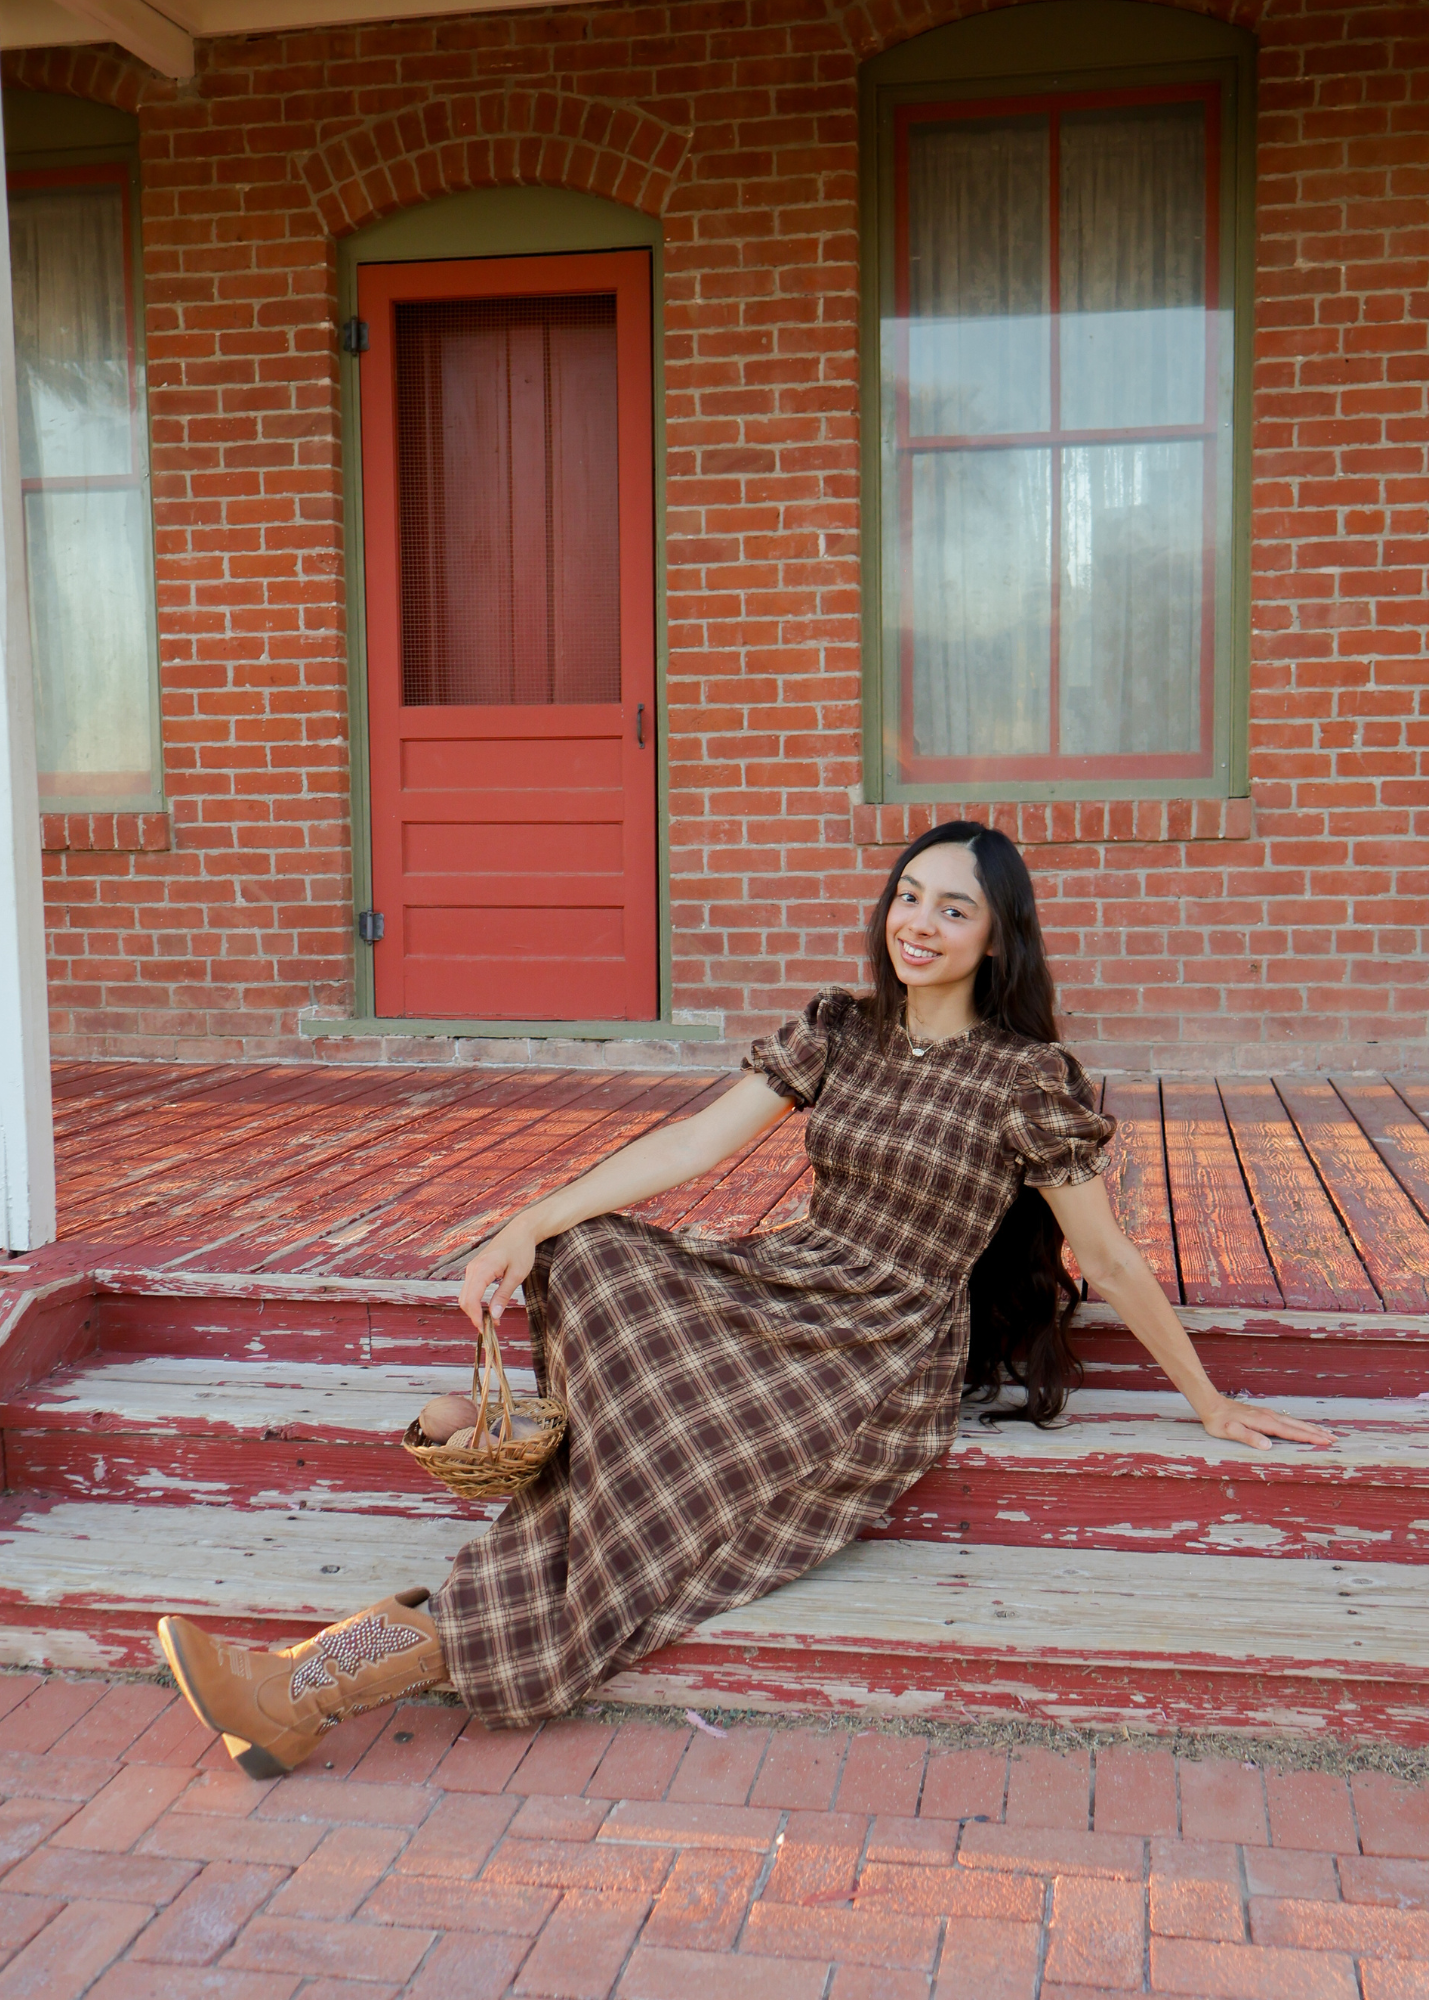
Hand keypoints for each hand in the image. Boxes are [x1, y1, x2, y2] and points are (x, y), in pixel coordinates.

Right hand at [458, 1221, 537, 1327]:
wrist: (521, 1230)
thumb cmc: (522, 1250)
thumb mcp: (517, 1275)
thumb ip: (503, 1295)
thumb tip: (494, 1316)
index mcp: (482, 1269)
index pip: (470, 1299)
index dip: (476, 1318)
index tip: (486, 1330)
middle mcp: (473, 1268)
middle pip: (464, 1300)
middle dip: (474, 1316)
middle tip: (490, 1329)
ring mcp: (472, 1267)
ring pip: (465, 1295)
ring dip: (474, 1310)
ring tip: (491, 1321)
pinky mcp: (476, 1268)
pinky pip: (470, 1288)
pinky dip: (475, 1301)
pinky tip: (488, 1308)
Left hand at [1197, 1394, 1334, 1451]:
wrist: (1210, 1404)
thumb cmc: (1218, 1421)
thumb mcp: (1230, 1431)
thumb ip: (1249, 1437)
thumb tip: (1268, 1446)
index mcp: (1264, 1422)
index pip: (1291, 1432)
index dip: (1309, 1437)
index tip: (1326, 1442)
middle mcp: (1269, 1416)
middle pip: (1297, 1425)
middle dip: (1316, 1432)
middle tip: (1335, 1439)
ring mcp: (1267, 1414)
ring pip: (1294, 1421)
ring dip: (1310, 1427)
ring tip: (1326, 1433)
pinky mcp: (1263, 1414)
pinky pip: (1287, 1420)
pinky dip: (1299, 1424)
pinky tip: (1302, 1426)